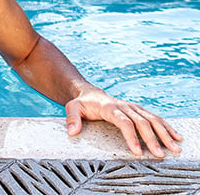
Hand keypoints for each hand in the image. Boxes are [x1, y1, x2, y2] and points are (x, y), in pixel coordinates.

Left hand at [65, 88, 182, 157]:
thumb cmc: (82, 103)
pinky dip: (166, 126)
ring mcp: (132, 107)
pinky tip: (176, 136)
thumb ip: (72, 118)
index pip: (123, 121)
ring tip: (174, 147)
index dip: (131, 136)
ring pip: (151, 118)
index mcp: (109, 107)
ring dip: (163, 132)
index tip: (138, 151)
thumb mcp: (72, 107)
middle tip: (159, 154)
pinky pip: (154, 117)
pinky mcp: (138, 110)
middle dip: (151, 138)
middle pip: (141, 121)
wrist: (89, 93)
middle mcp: (123, 106)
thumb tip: (72, 131)